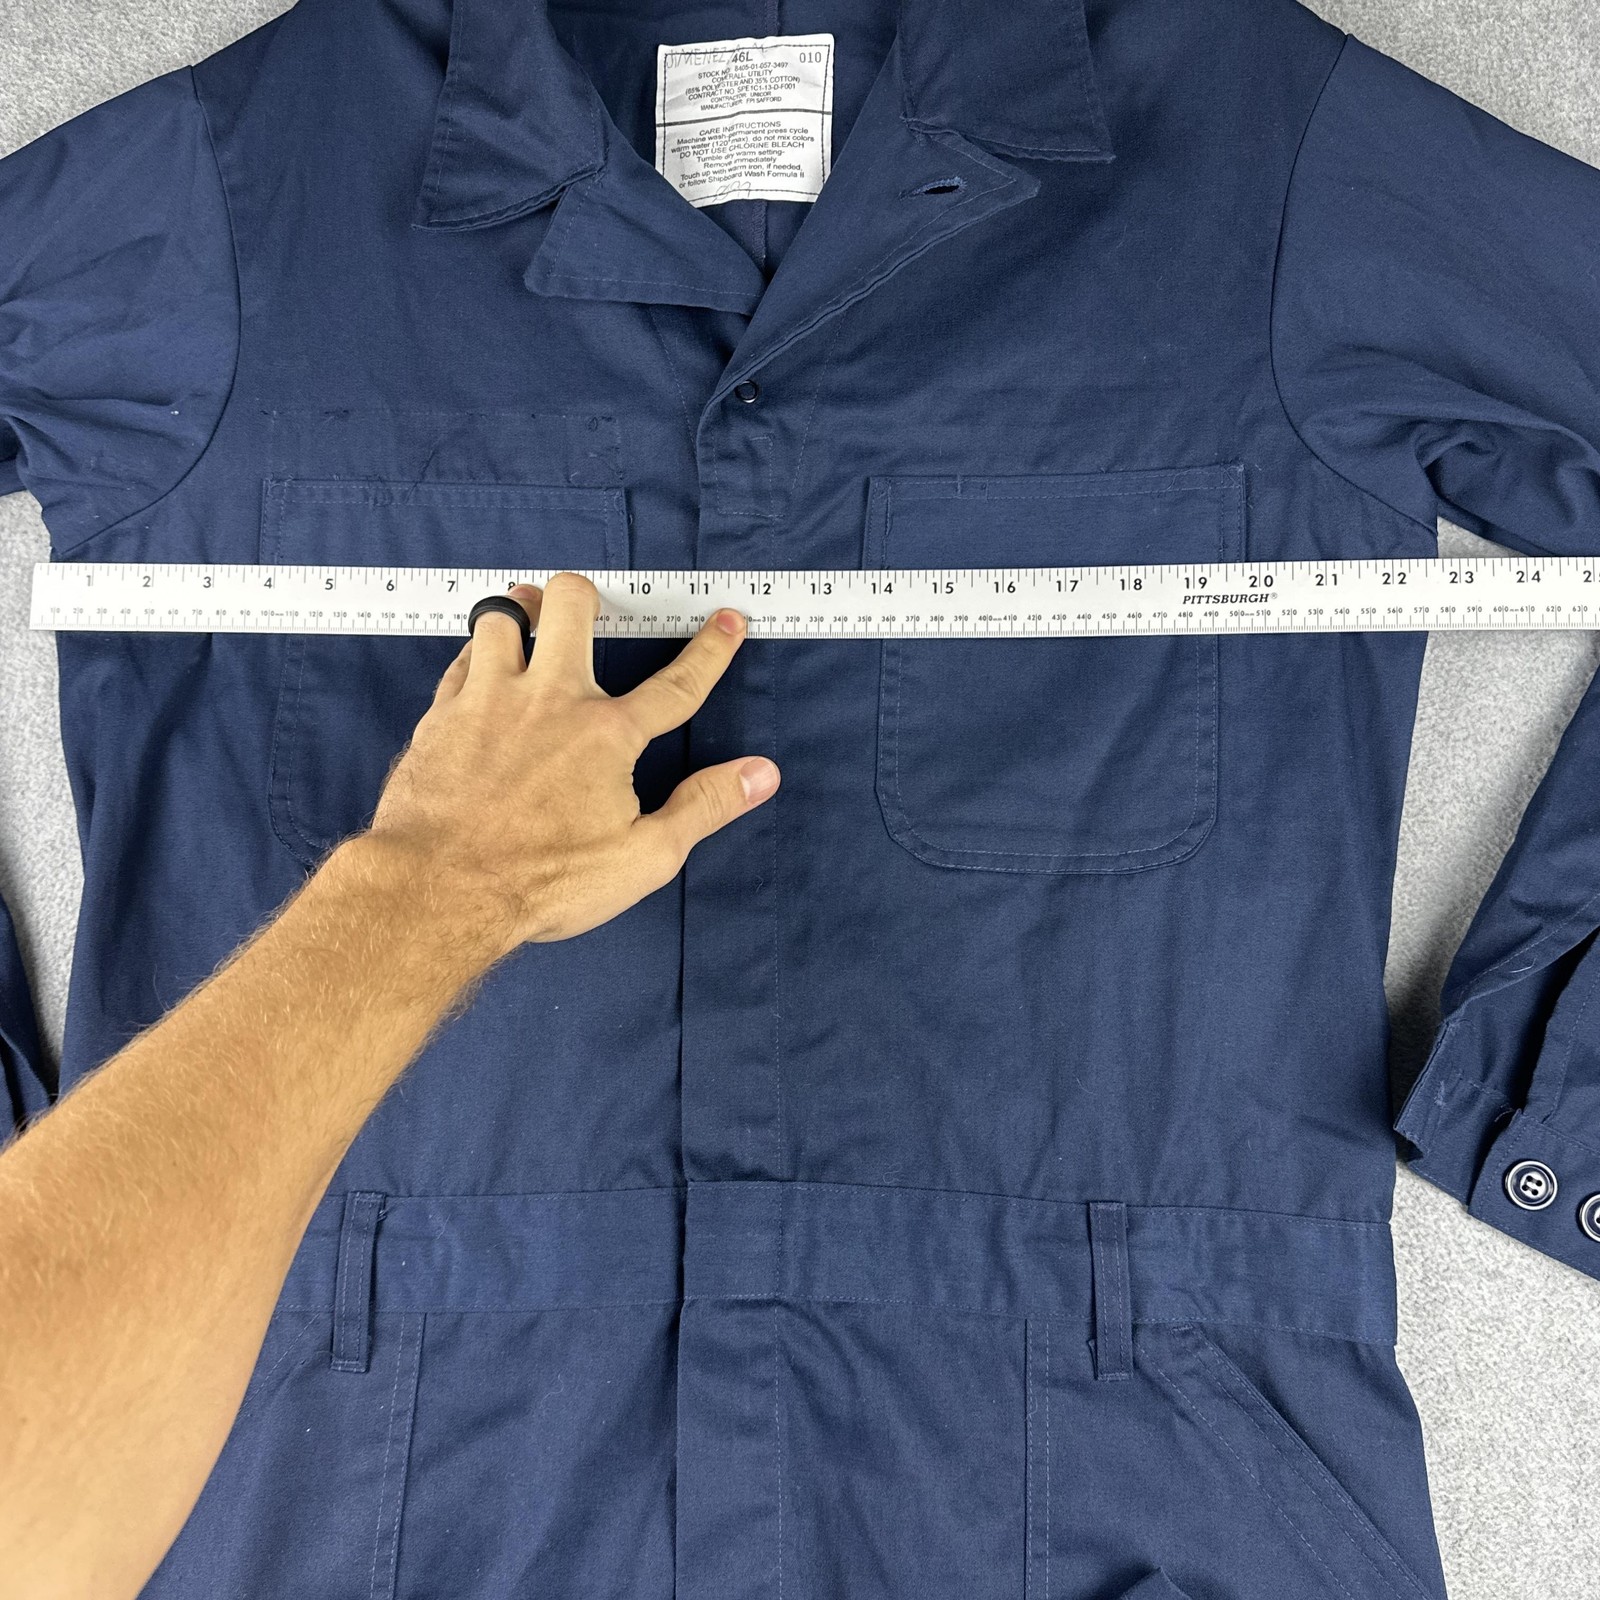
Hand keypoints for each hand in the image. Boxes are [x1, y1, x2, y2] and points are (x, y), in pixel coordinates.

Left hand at [363, 572, 778, 954]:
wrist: (438, 888)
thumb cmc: (543, 881)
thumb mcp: (643, 857)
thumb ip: (704, 807)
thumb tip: (761, 774)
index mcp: (607, 735)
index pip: (676, 685)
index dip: (710, 651)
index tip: (728, 620)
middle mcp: (550, 700)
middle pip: (571, 607)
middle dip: (586, 596)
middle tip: (590, 609)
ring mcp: (489, 700)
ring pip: (502, 616)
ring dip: (518, 610)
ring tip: (526, 615)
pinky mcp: (442, 716)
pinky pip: (460, 658)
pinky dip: (476, 653)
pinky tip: (480, 664)